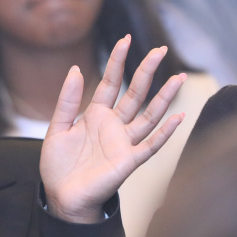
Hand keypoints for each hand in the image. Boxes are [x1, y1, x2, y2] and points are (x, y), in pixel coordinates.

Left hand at [39, 37, 185, 223]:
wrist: (61, 197)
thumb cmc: (59, 165)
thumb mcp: (57, 128)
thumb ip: (67, 100)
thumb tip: (76, 69)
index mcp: (96, 114)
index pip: (112, 82)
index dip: (118, 61)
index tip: (124, 39)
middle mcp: (114, 125)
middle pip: (136, 93)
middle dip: (147, 71)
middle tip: (160, 49)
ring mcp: (124, 142)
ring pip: (149, 115)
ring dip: (164, 97)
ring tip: (179, 77)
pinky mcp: (129, 160)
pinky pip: (151, 144)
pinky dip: (165, 132)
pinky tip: (178, 117)